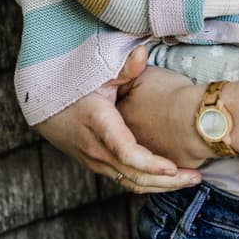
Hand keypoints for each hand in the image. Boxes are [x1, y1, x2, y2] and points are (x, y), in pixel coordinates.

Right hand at [34, 46, 202, 193]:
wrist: (42, 108)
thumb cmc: (72, 87)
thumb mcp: (96, 74)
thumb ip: (123, 68)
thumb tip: (143, 52)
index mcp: (98, 123)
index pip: (125, 151)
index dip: (149, 163)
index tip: (172, 167)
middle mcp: (96, 148)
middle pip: (134, 175)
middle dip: (166, 181)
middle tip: (196, 177)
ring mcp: (95, 161)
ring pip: (130, 184)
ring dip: (161, 186)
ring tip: (190, 181)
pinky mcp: (97, 166)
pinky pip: (125, 181)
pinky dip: (148, 183)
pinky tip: (170, 180)